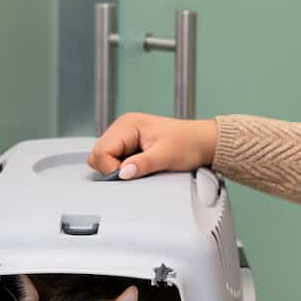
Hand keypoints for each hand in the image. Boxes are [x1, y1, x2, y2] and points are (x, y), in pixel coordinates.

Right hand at [89, 112, 218, 180]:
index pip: (102, 150)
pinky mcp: (129, 145)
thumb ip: (142, 164)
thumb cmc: (188, 143)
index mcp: (127, 124)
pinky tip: (138, 168)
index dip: (111, 168)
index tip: (128, 176)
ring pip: (104, 158)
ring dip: (116, 168)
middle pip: (98, 154)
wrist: (202, 142)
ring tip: (138, 169)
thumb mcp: (165, 156)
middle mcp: (122, 128)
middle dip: (111, 169)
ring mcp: (125, 136)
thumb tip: (122, 173)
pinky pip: (114, 160)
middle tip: (133, 173)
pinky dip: (122, 168)